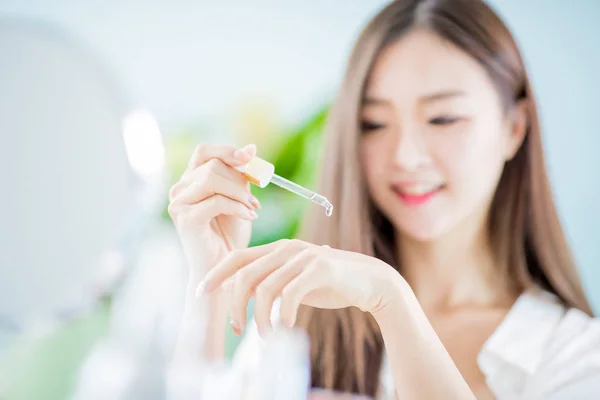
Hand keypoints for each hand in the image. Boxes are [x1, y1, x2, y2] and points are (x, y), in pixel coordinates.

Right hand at [168, 143, 260, 279]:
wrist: (223, 267)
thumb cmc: (230, 234)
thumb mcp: (239, 198)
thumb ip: (242, 175)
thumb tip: (251, 148)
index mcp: (190, 180)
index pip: (204, 151)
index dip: (227, 150)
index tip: (250, 157)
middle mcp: (180, 189)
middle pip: (212, 165)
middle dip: (240, 180)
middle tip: (255, 199)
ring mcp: (179, 204)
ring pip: (212, 179)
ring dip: (239, 193)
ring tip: (253, 208)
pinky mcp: (186, 219)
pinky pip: (216, 201)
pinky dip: (238, 207)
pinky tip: (250, 216)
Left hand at [198, 239, 399, 336]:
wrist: (370, 281)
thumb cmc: (329, 284)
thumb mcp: (294, 283)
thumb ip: (270, 284)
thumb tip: (240, 299)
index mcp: (277, 249)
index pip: (237, 257)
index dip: (216, 274)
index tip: (201, 292)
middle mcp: (287, 248)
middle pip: (245, 274)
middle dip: (233, 304)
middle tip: (236, 328)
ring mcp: (303, 256)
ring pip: (265, 286)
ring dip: (259, 316)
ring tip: (265, 335)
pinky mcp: (320, 268)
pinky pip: (290, 293)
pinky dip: (283, 314)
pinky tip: (286, 326)